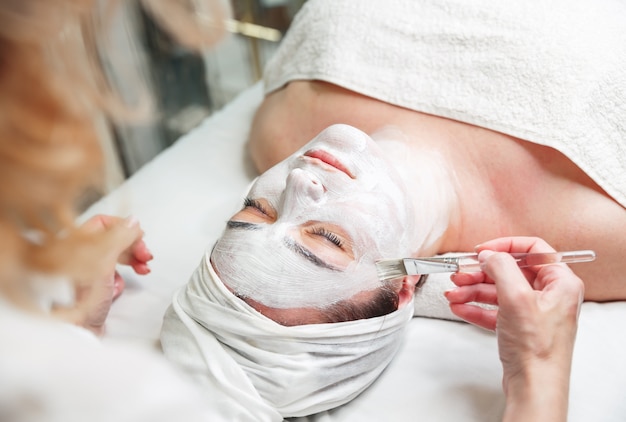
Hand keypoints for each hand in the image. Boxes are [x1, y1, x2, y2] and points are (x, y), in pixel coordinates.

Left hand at [52, 215, 152, 335]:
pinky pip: (113, 276)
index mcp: (76, 244)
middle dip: (134, 247)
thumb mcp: (104, 263)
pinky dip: (120, 281)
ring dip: (132, 263)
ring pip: (116, 258)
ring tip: (144, 271)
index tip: (141, 237)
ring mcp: (87, 272)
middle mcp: (80, 256)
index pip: (104, 222)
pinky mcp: (94, 288)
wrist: (76, 332)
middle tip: (147, 257)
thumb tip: (133, 220)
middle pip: (113, 240)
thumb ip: (119, 238)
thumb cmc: (83, 300)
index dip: (124, 228)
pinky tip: (117, 290)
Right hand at [444, 237, 583, 420]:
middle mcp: (549, 295)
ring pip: (498, 291)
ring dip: (473, 290)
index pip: (533, 250)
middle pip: (510, 271)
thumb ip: (501, 268)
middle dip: (481, 273)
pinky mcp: (520, 328)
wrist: (534, 386)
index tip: (482, 251)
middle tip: (460, 274)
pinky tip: (459, 307)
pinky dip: (476, 307)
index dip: (504, 246)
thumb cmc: (537, 348)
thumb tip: (489, 255)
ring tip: (453, 293)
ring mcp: (533, 312)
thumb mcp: (516, 298)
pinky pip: (494, 310)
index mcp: (560, 282)